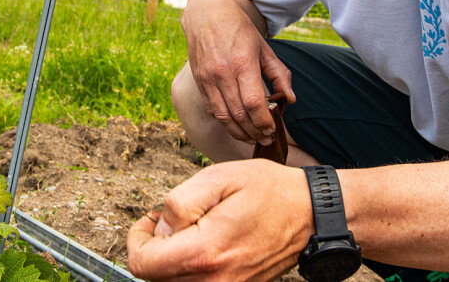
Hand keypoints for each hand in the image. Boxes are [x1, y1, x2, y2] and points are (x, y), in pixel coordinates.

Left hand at [127, 160, 311, 280]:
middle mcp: (215, 280)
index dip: (137, 239)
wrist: (311, 214)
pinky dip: (189, 266)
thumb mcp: (219, 177)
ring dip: (170, 258)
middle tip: (168, 219)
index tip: (150, 218)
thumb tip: (162, 227)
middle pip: (155, 277)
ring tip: (188, 228)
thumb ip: (181, 202)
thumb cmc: (268, 190)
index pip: (144, 265)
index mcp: (206, 252)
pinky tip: (202, 241)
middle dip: (153, 247)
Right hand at [182, 0, 295, 143]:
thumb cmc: (238, 29)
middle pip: (239, 114)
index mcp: (242, 63)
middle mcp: (222, 73)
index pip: (254, 103)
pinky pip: (212, 109)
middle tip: (266, 138)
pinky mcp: (199, 82)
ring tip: (252, 138)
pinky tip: (236, 126)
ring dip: (239, 132)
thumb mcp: (264, 47)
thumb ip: (278, 73)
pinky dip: (225, 122)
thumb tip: (290, 99)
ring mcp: (207, 79)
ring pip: (223, 116)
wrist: (206, 14)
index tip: (273, 129)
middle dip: (254, 131)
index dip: (264, 121)